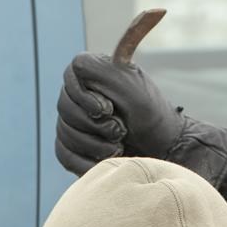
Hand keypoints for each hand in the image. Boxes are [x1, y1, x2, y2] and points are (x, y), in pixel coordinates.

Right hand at [55, 52, 186, 173]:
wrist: (162, 147)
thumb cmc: (150, 113)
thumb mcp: (132, 86)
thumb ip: (104, 70)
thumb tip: (77, 64)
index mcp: (91, 73)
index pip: (70, 77)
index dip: (86, 97)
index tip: (110, 109)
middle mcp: (77, 95)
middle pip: (64, 108)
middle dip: (95, 125)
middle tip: (121, 131)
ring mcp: (72, 122)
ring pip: (65, 133)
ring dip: (94, 145)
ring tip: (118, 147)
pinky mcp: (71, 147)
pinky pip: (65, 156)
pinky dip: (86, 162)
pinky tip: (106, 161)